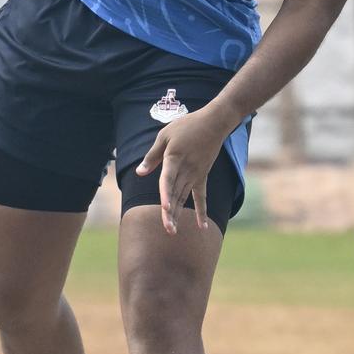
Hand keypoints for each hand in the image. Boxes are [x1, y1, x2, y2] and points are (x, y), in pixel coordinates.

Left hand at [136, 106, 226, 234]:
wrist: (214, 123)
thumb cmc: (186, 126)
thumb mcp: (165, 136)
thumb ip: (152, 156)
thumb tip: (139, 173)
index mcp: (174, 158)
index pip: (168, 180)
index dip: (165, 195)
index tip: (165, 209)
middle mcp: (186, 170)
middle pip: (175, 193)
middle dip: (170, 213)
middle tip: (168, 230)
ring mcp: (195, 174)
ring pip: (184, 198)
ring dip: (178, 214)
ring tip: (172, 231)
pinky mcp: (202, 176)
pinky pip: (202, 197)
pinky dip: (202, 212)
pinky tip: (202, 227)